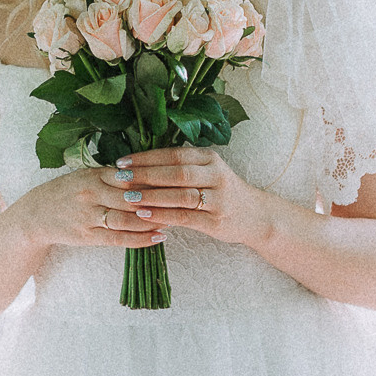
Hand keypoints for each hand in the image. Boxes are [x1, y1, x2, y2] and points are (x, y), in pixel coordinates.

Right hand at [11, 167, 172, 251]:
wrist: (35, 215)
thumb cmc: (66, 193)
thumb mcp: (86, 176)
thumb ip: (113, 175)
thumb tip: (148, 171)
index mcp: (94, 175)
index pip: (132, 175)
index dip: (157, 178)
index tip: (180, 178)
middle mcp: (92, 193)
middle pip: (133, 196)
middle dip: (160, 198)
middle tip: (186, 199)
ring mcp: (89, 216)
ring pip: (128, 218)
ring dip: (154, 219)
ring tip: (177, 219)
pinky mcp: (87, 236)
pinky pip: (119, 238)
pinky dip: (141, 239)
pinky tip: (159, 237)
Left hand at [99, 147, 273, 247]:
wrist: (255, 216)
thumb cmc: (221, 192)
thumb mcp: (206, 172)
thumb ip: (180, 167)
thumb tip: (137, 166)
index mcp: (209, 158)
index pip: (173, 154)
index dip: (146, 157)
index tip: (121, 162)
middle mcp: (216, 175)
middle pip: (176, 171)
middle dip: (145, 174)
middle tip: (119, 178)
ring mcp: (218, 198)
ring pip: (180, 194)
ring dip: (152, 195)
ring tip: (128, 197)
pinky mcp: (216, 221)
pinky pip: (185, 217)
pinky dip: (163, 215)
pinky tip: (144, 215)